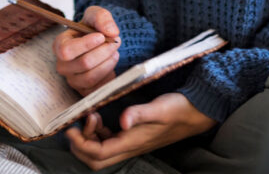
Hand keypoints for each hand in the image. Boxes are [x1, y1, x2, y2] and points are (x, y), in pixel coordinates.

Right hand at [54, 6, 120, 95]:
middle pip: (84, 63)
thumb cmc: (92, 29)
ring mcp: (73, 80)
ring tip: (115, 52)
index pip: (66, 50)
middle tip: (116, 42)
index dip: (85, 44)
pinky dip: (109, 75)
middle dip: (104, 52)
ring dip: (108, 63)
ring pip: (91, 77)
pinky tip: (111, 63)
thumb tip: (111, 32)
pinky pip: (98, 87)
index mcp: (59, 46)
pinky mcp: (85, 91)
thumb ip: (101, 17)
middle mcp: (63, 66)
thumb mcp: (95, 15)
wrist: (99, 42)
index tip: (101, 36)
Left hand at [67, 93, 216, 170]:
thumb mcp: (159, 108)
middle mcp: (130, 146)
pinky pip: (109, 142)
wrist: (197, 112)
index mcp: (132, 142)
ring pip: (101, 152)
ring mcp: (131, 143)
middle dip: (80, 145)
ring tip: (91, 116)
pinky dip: (98, 133)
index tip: (71, 127)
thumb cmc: (179, 109)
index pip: (98, 153)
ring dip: (89, 139)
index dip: (81, 143)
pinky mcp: (133, 137)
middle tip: (77, 124)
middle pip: (96, 160)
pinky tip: (100, 118)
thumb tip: (123, 120)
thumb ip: (140, 113)